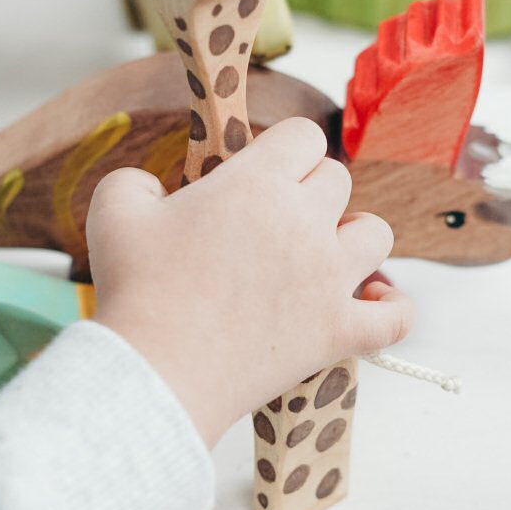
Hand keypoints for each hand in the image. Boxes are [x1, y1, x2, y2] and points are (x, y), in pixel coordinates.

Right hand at [86, 118, 413, 446]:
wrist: (156, 373)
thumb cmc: (137, 291)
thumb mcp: (115, 211)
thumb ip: (135, 180)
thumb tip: (154, 187)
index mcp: (257, 184)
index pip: (303, 136)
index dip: (284, 149)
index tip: (264, 170)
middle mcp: (304, 223)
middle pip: (337, 180)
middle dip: (308, 190)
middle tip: (274, 218)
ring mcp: (329, 279)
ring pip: (376, 235)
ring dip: (354, 237)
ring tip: (324, 252)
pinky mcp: (338, 331)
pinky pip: (395, 316)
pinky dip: (391, 307)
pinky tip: (373, 300)